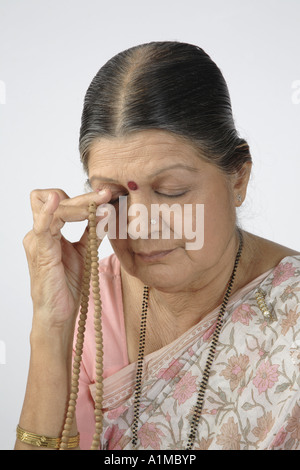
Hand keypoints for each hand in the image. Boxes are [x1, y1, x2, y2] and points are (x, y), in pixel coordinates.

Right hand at [23, 187, 111, 330]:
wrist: (59, 313)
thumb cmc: (68, 285)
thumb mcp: (83, 252)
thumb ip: (90, 232)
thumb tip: (106, 212)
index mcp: (49, 231)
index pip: (63, 203)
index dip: (84, 197)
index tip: (107, 195)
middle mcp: (40, 232)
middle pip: (58, 200)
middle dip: (84, 196)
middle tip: (106, 194)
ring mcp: (38, 240)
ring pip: (55, 208)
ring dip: (79, 204)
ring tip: (101, 202)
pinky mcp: (39, 250)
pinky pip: (41, 225)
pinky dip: (49, 211)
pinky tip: (57, 200)